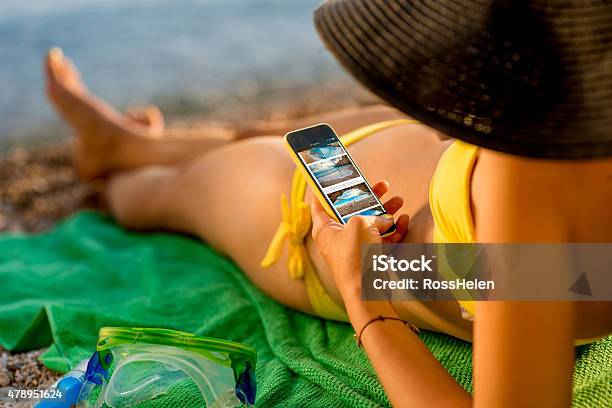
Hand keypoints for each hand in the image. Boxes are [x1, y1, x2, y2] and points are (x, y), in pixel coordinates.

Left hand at [310, 180, 408, 300]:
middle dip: (370, 197)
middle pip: (353, 210)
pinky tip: (404, 220)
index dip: (323, 186)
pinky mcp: (370, 257)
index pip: (319, 201)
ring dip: (387, 211)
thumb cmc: (354, 256)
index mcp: (324, 228)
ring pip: (371, 223)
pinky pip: (382, 239)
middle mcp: (337, 237)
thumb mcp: (359, 223)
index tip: (328, 173)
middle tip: (382, 185)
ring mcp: (355, 248)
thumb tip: (381, 219)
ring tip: (399, 200)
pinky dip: (393, 229)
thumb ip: (369, 214)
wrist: (367, 291)